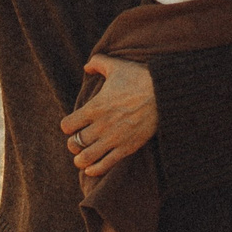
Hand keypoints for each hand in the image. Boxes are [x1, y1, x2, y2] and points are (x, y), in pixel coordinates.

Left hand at [62, 55, 156, 176]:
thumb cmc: (139, 78)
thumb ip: (97, 62)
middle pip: (75, 143)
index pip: (68, 125)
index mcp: (95, 107)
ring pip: (87, 157)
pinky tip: (91, 168)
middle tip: (76, 142)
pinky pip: (105, 164)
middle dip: (73, 144)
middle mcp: (102, 125)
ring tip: (82, 158)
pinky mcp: (127, 148)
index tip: (72, 125)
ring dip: (81, 159)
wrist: (164, 93)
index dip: (67, 126)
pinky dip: (95, 169)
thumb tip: (87, 67)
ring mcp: (114, 139)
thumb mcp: (116, 65)